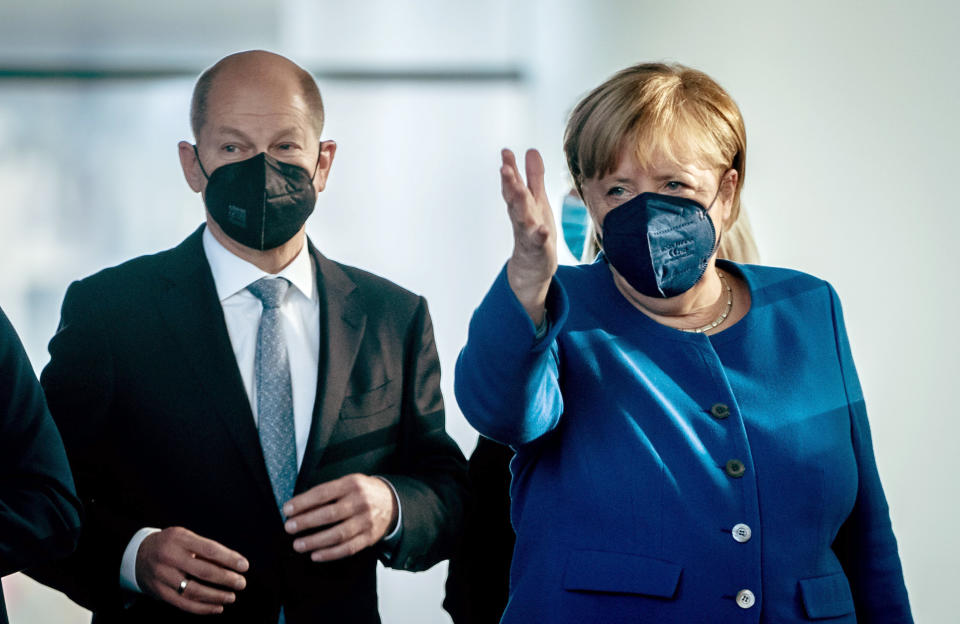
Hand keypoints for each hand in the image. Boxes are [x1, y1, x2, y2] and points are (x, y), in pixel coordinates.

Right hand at [136, 527, 247, 614]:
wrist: (138, 555)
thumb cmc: (171, 545)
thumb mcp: (185, 538)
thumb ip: (205, 549)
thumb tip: (233, 563)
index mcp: (180, 539)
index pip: (209, 550)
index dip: (229, 559)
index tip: (244, 566)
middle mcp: (170, 557)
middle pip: (203, 571)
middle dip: (226, 579)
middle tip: (241, 583)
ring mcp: (163, 576)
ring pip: (194, 591)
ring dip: (216, 596)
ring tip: (231, 597)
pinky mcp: (159, 592)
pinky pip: (183, 604)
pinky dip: (203, 608)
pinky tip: (217, 607)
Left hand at [283, 474, 398, 561]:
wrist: (392, 502)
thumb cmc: (363, 492)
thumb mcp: (349, 482)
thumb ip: (328, 492)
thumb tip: (300, 506)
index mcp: (351, 484)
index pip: (323, 493)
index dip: (303, 502)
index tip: (287, 509)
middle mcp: (360, 502)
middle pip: (329, 514)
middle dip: (305, 522)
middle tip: (289, 528)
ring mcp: (366, 521)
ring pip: (338, 534)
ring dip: (315, 541)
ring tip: (298, 545)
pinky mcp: (369, 537)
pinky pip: (348, 548)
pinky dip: (330, 554)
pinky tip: (315, 555)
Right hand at [501, 148, 557, 325]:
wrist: (532, 267)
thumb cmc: (534, 230)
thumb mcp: (536, 200)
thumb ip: (533, 177)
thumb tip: (531, 150)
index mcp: (521, 205)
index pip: (513, 184)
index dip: (510, 169)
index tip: (506, 152)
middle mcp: (522, 218)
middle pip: (514, 199)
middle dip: (509, 183)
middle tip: (505, 168)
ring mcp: (528, 234)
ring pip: (522, 218)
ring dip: (519, 205)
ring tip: (518, 190)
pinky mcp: (538, 250)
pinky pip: (538, 242)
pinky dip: (539, 236)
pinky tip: (542, 230)